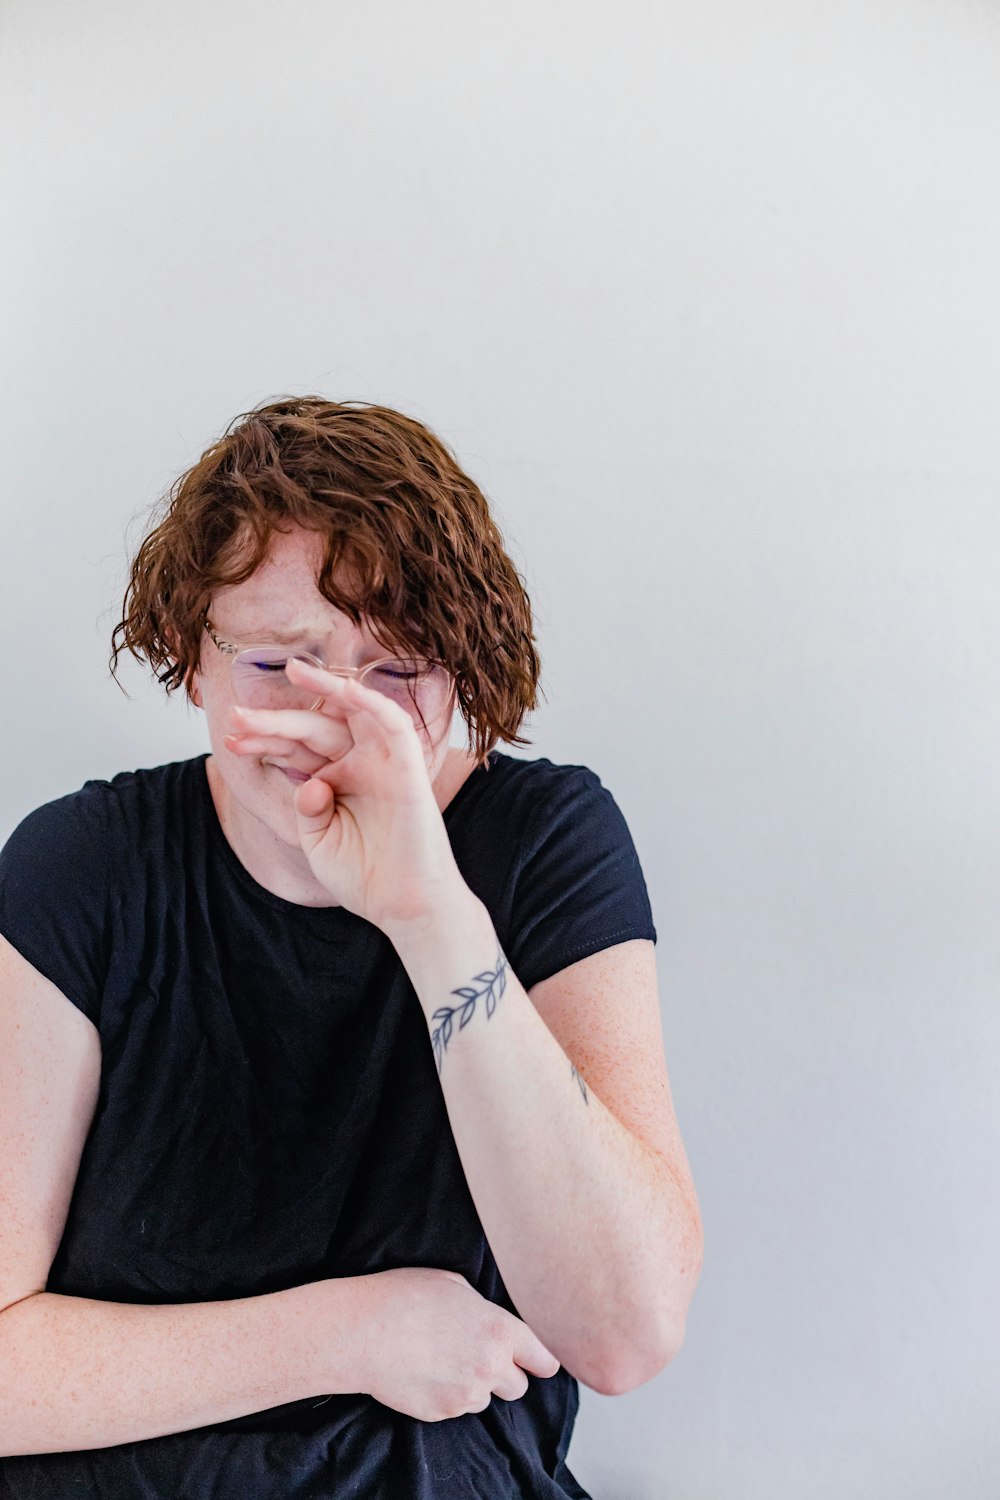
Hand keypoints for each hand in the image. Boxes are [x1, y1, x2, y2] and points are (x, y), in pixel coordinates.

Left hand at [223, 657, 466, 931]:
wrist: (403, 906)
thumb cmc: (364, 877)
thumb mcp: (317, 842)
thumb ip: (306, 809)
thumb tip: (311, 782)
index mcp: (335, 779)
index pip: (295, 749)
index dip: (263, 742)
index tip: (230, 742)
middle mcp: (358, 764)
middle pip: (314, 728)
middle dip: (274, 721)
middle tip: (236, 716)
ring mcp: (383, 762)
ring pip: (353, 713)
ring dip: (326, 689)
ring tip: (293, 670)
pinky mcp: (407, 767)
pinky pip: (391, 724)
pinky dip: (369, 702)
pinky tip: (342, 688)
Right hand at [345, 1267, 560, 1421]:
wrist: (362, 1333)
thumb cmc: (404, 1298)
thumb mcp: (454, 1285)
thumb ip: (484, 1309)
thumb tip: (491, 1320)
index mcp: (500, 1331)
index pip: (544, 1358)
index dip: (543, 1359)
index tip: (540, 1361)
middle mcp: (490, 1367)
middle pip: (519, 1386)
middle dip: (505, 1374)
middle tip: (481, 1356)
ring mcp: (465, 1395)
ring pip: (485, 1399)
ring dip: (474, 1385)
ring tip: (444, 1359)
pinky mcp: (441, 1413)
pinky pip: (456, 1408)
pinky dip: (448, 1395)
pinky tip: (426, 1371)